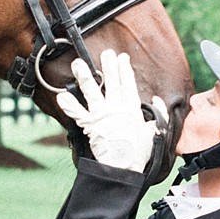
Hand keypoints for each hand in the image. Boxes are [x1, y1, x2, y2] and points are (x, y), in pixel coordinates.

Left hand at [56, 50, 161, 172]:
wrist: (123, 166)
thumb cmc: (139, 151)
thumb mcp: (156, 130)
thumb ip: (159, 113)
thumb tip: (158, 99)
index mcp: (132, 108)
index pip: (128, 83)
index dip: (124, 69)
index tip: (122, 57)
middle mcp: (116, 108)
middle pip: (112, 82)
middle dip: (109, 66)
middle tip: (106, 53)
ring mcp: (102, 115)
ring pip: (92, 92)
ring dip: (84, 77)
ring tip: (77, 64)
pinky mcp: (90, 125)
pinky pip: (77, 113)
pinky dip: (69, 105)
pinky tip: (61, 96)